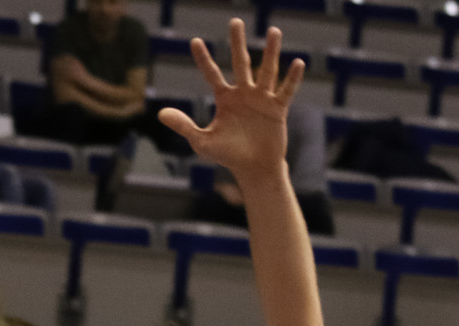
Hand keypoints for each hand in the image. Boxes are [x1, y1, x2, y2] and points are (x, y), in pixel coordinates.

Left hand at [158, 21, 305, 178]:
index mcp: (225, 98)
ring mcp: (261, 99)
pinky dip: (292, 78)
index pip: (212, 74)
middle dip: (237, 43)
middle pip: (240, 62)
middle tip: (235, 21)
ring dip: (271, 52)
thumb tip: (161, 113)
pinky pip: (286, 91)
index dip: (203, 59)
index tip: (195, 41)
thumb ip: (184, 126)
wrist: (254, 169)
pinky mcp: (277, 109)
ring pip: (266, 70)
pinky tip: (298, 63)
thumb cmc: (228, 156)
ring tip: (274, 31)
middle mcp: (243, 93)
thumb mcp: (202, 142)